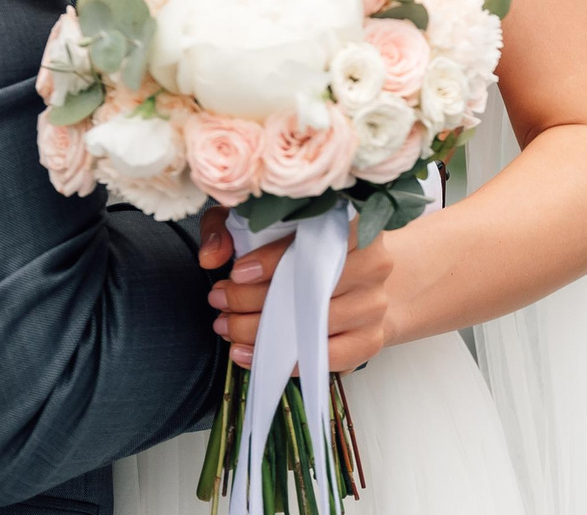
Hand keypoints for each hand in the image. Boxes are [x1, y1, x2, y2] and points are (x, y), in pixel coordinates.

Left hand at [206, 215, 397, 371]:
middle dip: (254, 299)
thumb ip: (229, 227)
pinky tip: (248, 354)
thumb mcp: (263, 225)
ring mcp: (374, 304)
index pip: (312, 239)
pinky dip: (283, 362)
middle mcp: (373, 263)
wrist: (359, 280)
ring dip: (261, 331)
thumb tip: (211, 256)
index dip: (271, 259)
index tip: (236, 273)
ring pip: (313, 324)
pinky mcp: (370, 339)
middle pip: (310, 286)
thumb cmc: (304, 247)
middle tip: (220, 301)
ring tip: (227, 327)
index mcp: (353, 223)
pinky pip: (327, 358)